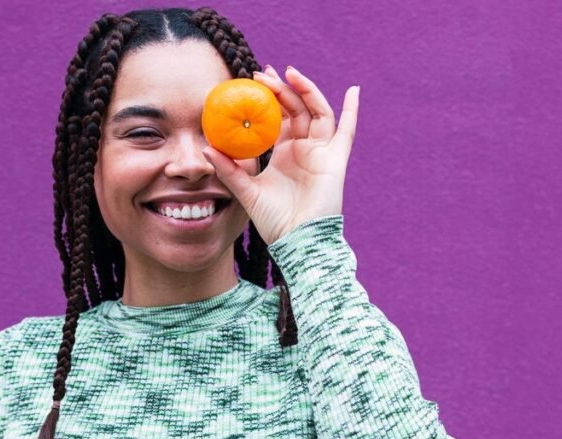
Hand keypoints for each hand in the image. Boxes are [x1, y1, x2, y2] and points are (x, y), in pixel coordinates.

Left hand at [202, 65, 358, 245]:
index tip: (252, 80)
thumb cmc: (273, 221)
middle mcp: (304, 149)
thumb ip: (229, 170)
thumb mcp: (246, 191)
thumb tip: (206, 147)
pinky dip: (352, 111)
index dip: (268, 99)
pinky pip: (346, 132)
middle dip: (282, 89)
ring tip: (290, 74)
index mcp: (285, 154)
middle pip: (296, 109)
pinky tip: (354, 90)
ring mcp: (321, 153)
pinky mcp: (335, 160)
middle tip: (263, 73)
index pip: (278, 118)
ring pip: (316, 112)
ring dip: (306, 91)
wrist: (296, 241)